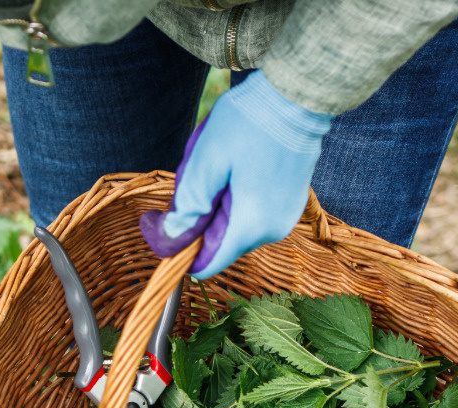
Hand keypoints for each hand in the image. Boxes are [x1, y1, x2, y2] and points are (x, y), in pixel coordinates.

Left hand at [140, 71, 333, 278]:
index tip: (159, 221)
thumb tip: (171, 236)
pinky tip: (235, 164)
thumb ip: (188, 203)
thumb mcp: (207, 159)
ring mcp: (285, 216)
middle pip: (217, 242)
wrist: (298, 93)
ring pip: (233, 226)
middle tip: (192, 173)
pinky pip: (251, 212)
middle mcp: (272, 230)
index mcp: (250, 225)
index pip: (206, 264)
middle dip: (196, 217)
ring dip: (215, 204)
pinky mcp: (290, 202)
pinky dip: (233, 196)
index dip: (178, 249)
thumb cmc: (251, 121)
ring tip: (217, 163)